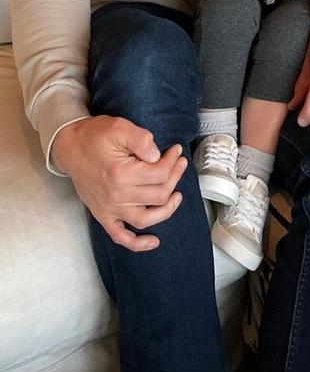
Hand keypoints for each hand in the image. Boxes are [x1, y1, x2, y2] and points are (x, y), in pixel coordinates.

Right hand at [51, 116, 187, 251]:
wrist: (69, 147)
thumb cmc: (94, 136)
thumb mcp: (119, 127)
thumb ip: (142, 140)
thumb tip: (158, 155)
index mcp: (122, 173)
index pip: (160, 173)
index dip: (172, 161)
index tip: (176, 150)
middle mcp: (117, 195)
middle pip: (158, 194)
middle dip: (174, 177)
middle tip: (179, 164)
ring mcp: (109, 208)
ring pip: (146, 218)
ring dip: (166, 209)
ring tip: (177, 196)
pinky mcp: (102, 215)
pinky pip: (120, 236)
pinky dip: (137, 243)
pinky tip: (153, 242)